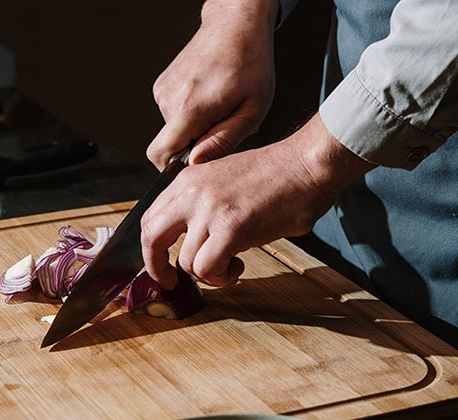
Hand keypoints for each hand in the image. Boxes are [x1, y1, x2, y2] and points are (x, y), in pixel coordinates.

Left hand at [141, 114, 376, 288]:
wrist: (307, 164)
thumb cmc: (277, 175)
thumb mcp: (223, 180)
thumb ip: (201, 203)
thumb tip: (188, 237)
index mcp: (187, 180)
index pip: (150, 218)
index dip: (151, 247)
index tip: (162, 263)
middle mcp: (191, 193)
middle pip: (151, 238)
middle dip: (157, 267)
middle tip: (172, 281)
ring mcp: (209, 210)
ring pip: (186, 262)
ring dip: (208, 273)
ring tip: (231, 265)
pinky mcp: (230, 228)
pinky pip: (208, 268)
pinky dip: (222, 276)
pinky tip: (238, 265)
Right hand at [147, 0, 278, 169]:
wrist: (235, 24)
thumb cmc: (250, 63)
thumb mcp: (251, 111)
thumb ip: (223, 142)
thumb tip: (195, 164)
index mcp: (190, 108)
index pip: (160, 154)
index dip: (174, 169)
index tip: (197, 164)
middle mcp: (169, 99)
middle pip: (171, 144)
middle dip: (194, 145)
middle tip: (224, 126)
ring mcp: (162, 90)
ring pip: (174, 129)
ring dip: (196, 127)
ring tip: (220, 107)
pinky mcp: (162, 84)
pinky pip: (173, 113)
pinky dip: (191, 113)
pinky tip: (211, 97)